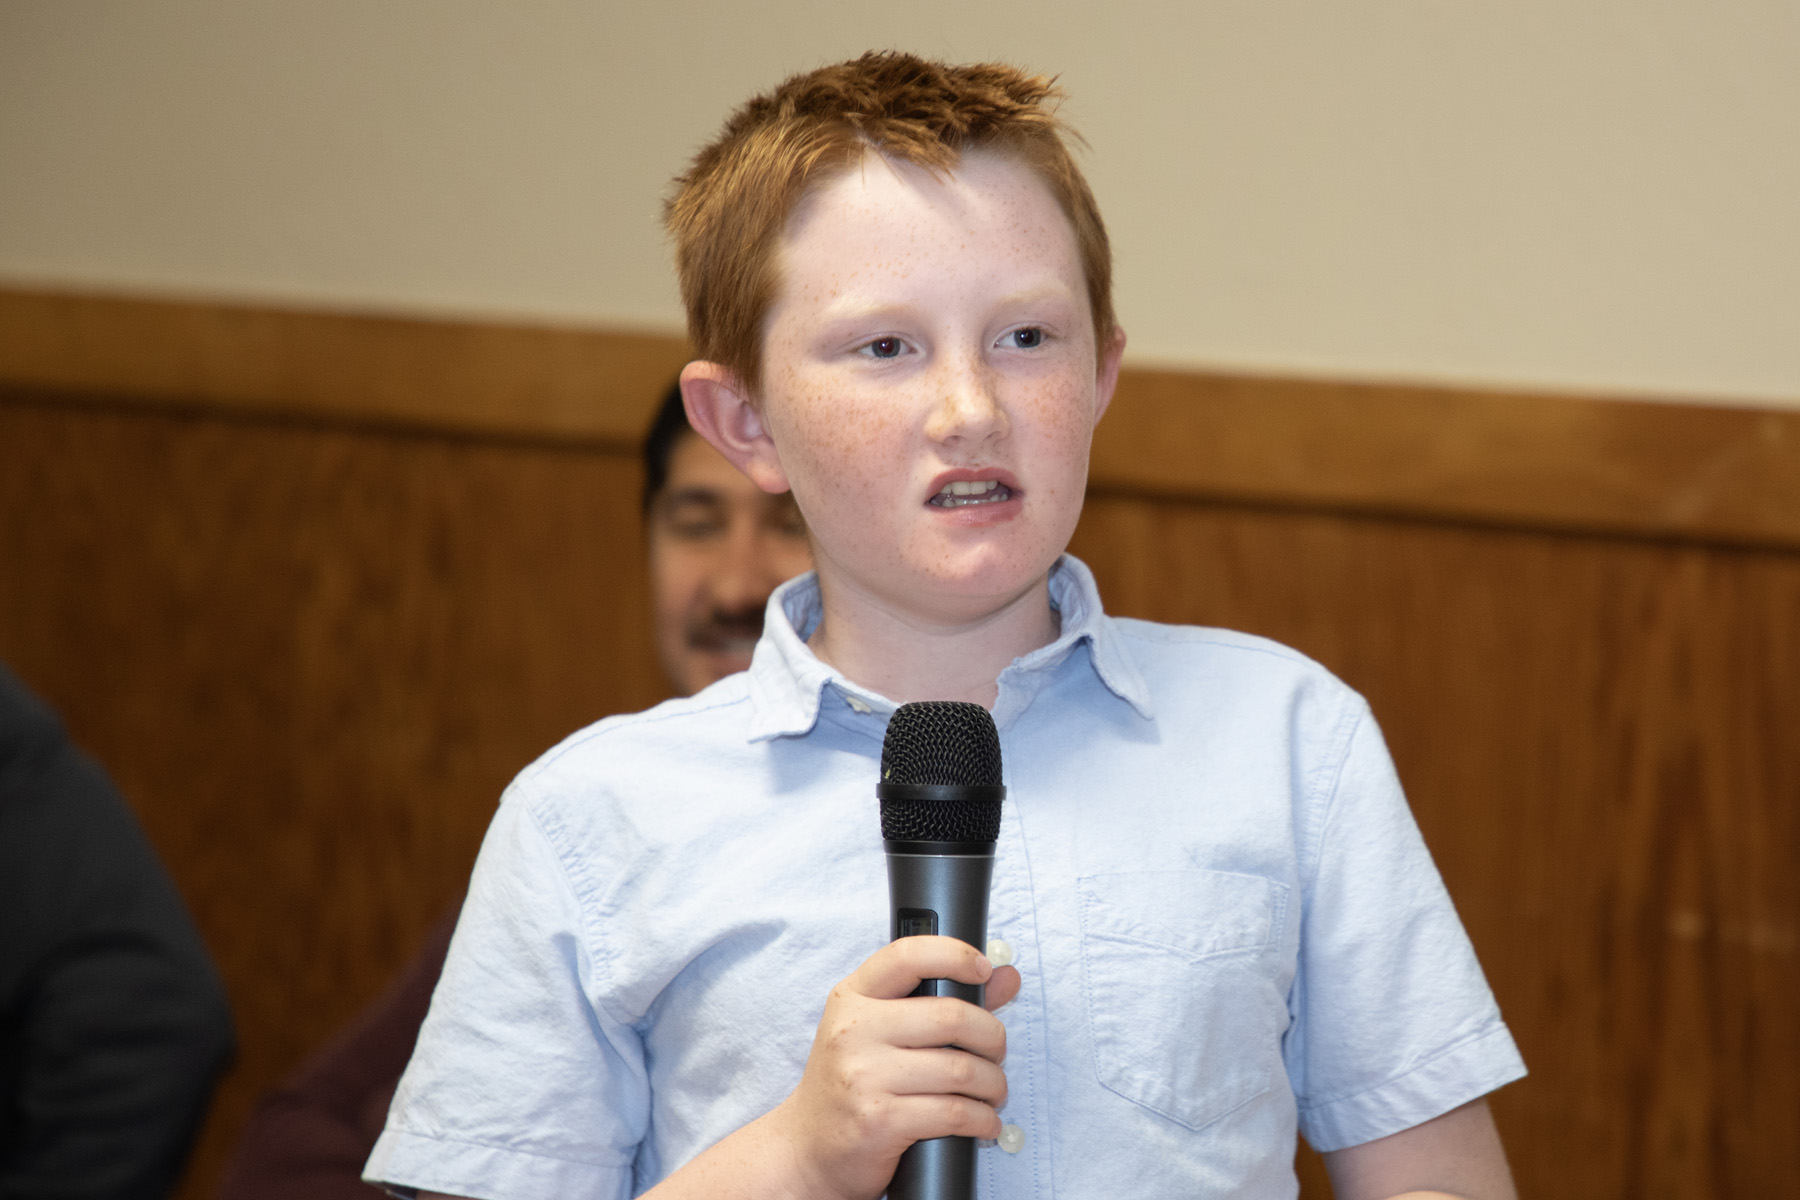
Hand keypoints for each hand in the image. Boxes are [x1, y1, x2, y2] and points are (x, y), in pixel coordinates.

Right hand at [763, 936, 1021, 1199]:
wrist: (808, 1147)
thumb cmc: (850, 1082)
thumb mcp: (879, 1030)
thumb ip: (941, 999)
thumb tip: (1006, 976)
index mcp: (853, 997)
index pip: (908, 956)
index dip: (955, 955)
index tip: (983, 970)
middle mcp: (854, 1031)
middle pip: (950, 1016)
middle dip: (992, 1036)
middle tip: (997, 1051)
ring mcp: (864, 1076)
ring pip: (960, 1069)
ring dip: (993, 1083)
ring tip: (994, 1090)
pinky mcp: (880, 1120)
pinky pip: (955, 1113)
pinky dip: (983, 1119)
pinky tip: (985, 1121)